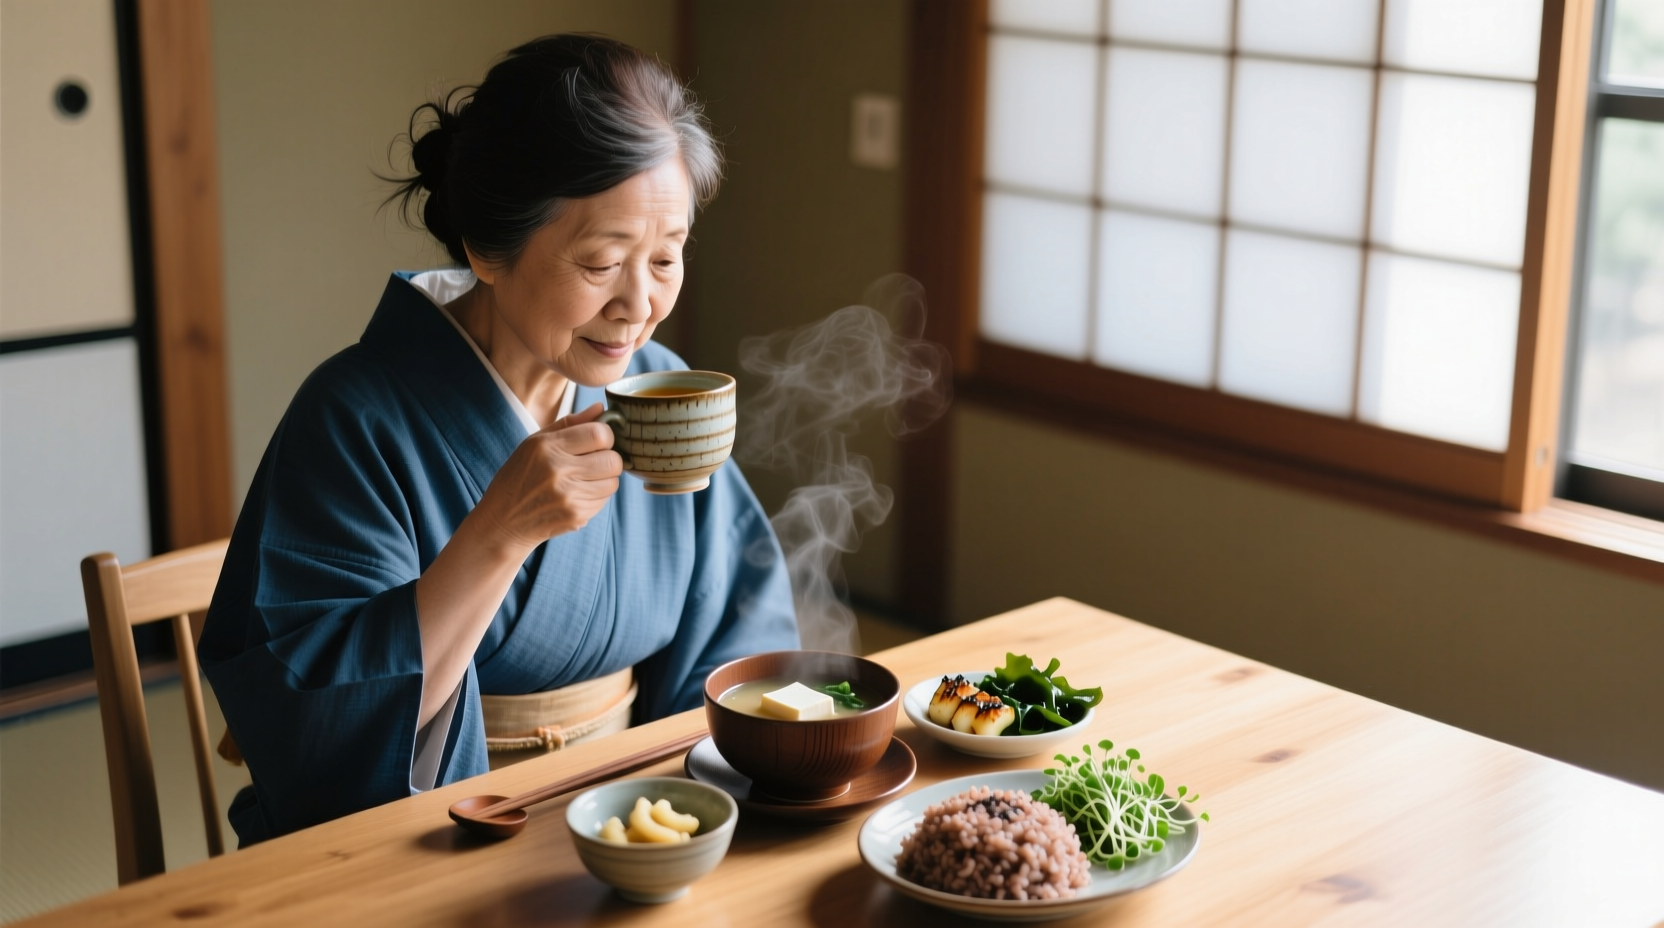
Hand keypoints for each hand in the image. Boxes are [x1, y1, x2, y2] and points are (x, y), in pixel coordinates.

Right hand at [472, 403, 622, 550]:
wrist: (503, 521)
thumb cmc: (519, 476)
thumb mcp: (535, 443)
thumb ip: (570, 423)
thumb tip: (600, 408)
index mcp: (547, 446)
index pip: (599, 434)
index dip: (605, 435)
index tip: (598, 440)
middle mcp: (558, 470)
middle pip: (612, 460)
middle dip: (609, 458)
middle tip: (594, 461)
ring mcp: (568, 496)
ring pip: (613, 482)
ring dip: (604, 479)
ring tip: (583, 479)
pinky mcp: (576, 516)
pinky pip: (604, 500)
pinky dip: (596, 496)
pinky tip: (576, 495)